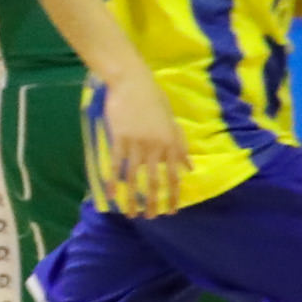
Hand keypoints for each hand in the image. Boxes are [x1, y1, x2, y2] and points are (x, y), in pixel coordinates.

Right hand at [92, 75, 189, 217]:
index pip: (174, 176)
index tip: (171, 212)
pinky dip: (113, 181)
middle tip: (151, 218)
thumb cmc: (153, 99)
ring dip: (133, 198)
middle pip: (155, 181)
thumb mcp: (172, 123)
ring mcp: (136, 144)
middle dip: (154, 202)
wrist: (132, 82)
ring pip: (135, 177)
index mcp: (170, 143)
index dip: (173, 196)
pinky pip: (116, 165)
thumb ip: (180, 146)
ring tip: (131, 213)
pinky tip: (112, 195)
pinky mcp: (119, 139)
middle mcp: (156, 147)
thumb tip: (189, 168)